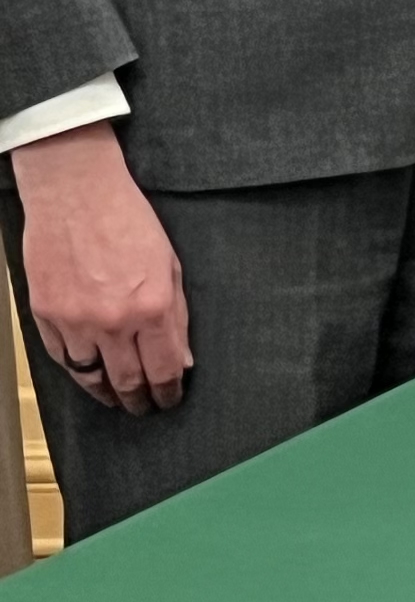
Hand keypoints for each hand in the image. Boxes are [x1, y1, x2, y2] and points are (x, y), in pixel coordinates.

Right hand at [12, 121, 188, 410]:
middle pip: (127, 381)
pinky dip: (76, 370)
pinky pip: (61, 357)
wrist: (75, 193)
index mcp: (152, 308)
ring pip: (90, 376)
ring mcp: (75, 320)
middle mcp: (113, 320)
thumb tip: (182, 359)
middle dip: (139, 401)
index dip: (169, 392)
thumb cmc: (127, 221)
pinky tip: (87, 373)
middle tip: (144, 408)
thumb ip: (177, 318)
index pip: (164, 370)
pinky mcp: (44, 314)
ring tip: (116, 398)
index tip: (170, 399)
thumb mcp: (171, 267)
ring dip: (105, 392)